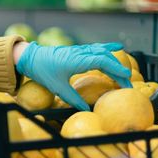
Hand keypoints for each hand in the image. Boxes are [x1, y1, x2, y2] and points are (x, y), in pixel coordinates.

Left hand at [15, 42, 131, 110]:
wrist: (30, 57)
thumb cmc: (43, 71)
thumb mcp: (57, 88)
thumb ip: (73, 99)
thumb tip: (86, 109)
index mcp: (78, 60)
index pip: (103, 62)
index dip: (117, 69)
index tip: (127, 77)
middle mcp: (80, 53)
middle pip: (105, 57)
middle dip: (118, 69)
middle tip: (127, 82)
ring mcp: (78, 50)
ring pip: (101, 51)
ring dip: (113, 59)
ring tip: (125, 69)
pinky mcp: (75, 51)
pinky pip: (94, 49)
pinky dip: (106, 50)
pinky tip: (113, 49)